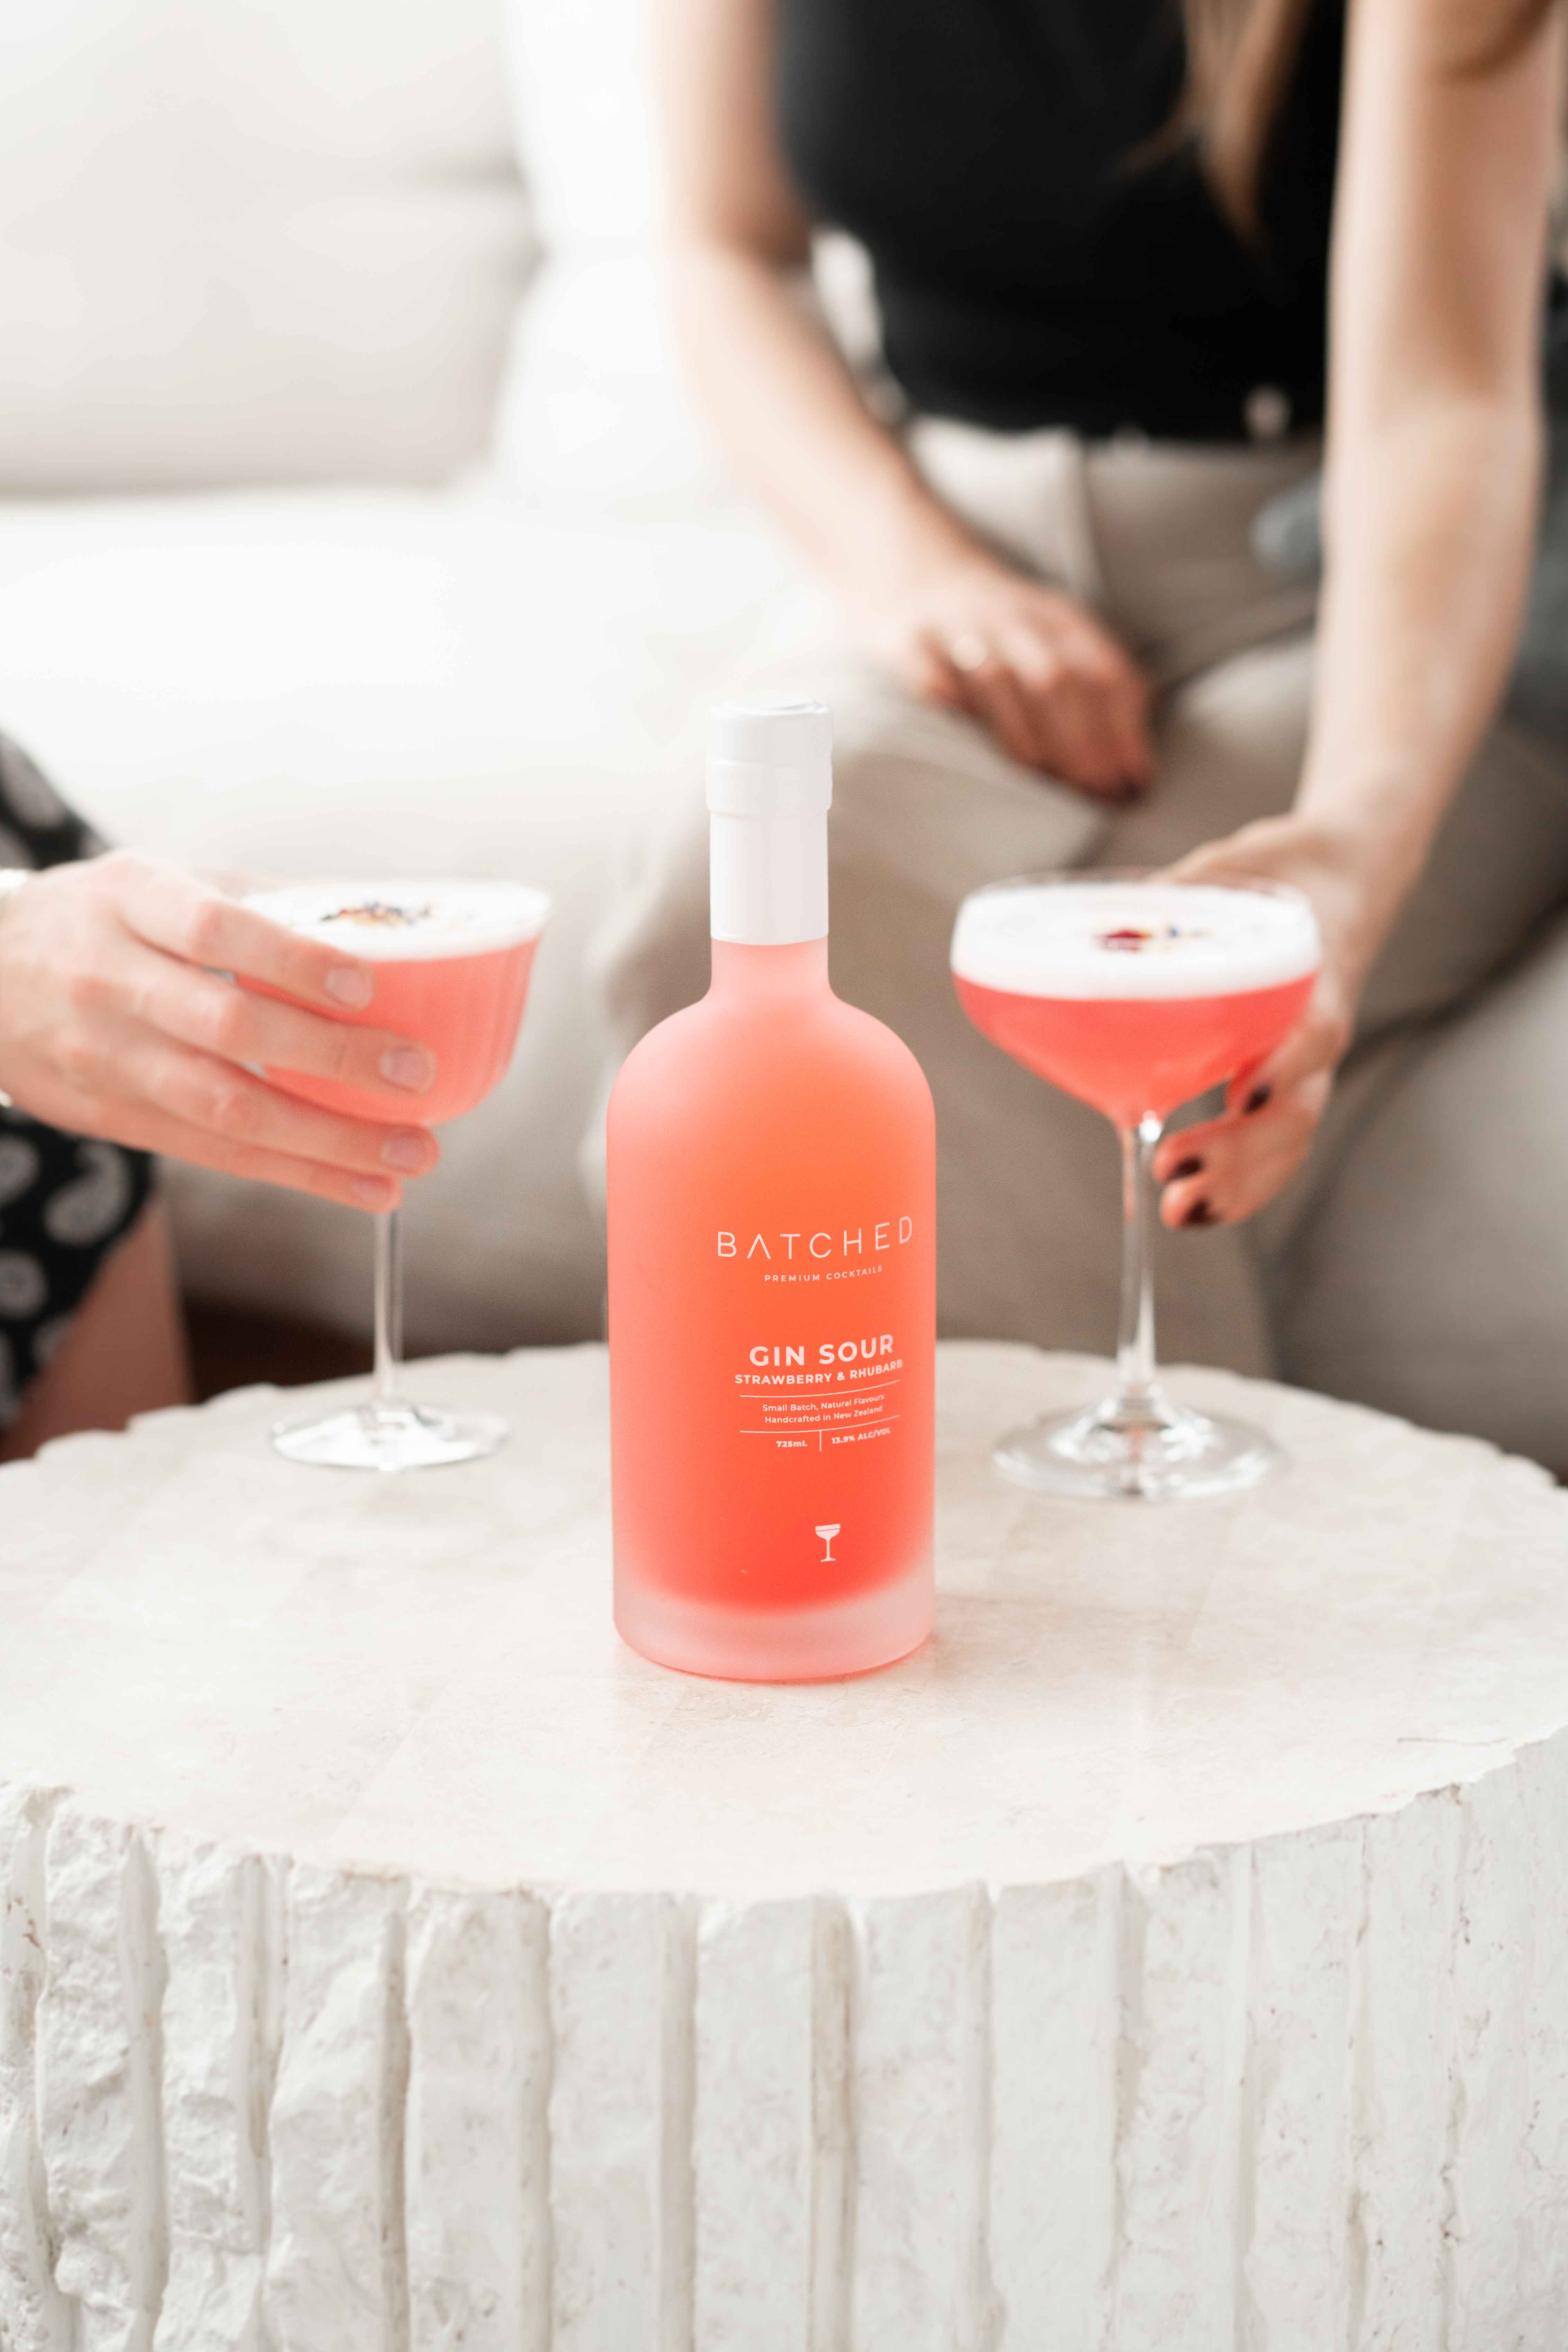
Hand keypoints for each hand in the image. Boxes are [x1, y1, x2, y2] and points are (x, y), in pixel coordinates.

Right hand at [0, 852, 441, 1209]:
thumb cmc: (98, 921)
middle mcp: (113, 982)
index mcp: (131, 903)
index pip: (214, 930)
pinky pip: (216, 1154)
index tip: (366, 986)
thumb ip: (254, 902)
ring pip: (226, 1109)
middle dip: (331, 1059)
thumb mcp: (155, 881)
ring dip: (329, 1141)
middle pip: (228, 1028)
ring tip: (411, 1155)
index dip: (291, 961)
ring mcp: (110, 1058)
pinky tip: (366, 1186)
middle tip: (415, 1074)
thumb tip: (375, 923)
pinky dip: (300, 1174)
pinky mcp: (114, 1118)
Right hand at [855, 551, 1153, 797]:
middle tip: (1094, 794)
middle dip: (1080, 743)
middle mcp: (1013, 617)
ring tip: (1044, 782)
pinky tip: (967, 744)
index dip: (1122, 732)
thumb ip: (1100, 691)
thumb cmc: (1006, 634)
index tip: (1132, 785)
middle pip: (1054, 680)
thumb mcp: (1062, 642)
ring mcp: (958, 627)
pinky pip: (929, 676)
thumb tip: (1136, 777)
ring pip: (996, 680)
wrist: (921, 574)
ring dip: (1024, 737)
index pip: (1103, 673)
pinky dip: (949, 705)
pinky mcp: (908, 640)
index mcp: (1060, 619)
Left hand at [1150, 819, 1376, 1230]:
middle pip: (1295, 1109)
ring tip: (1179, 1212)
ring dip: (1238, 1185)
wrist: (1338, 878)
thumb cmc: (1275, 874)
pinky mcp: (1285, 1084)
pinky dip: (1240, 1182)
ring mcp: (1305, 1067)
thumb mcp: (1226, 869)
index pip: (1310, 1032)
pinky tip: (1195, 1208)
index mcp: (1311, 978)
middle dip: (1239, 1151)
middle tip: (1173, 1173)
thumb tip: (1104, 924)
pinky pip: (1274, 1144)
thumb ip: (1174, 897)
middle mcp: (1314, 1033)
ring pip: (1288, 1140)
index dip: (1283, 1066)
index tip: (1241, 1092)